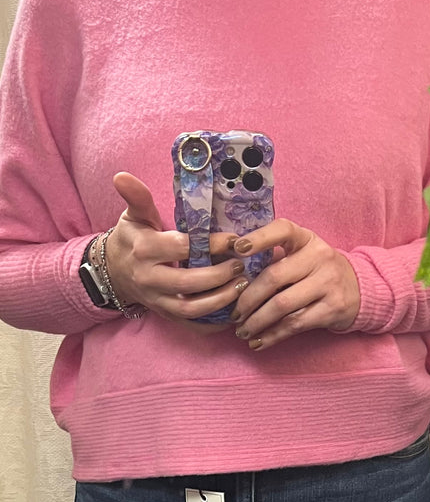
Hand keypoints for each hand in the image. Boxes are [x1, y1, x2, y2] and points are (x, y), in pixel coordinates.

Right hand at [104, 172, 249, 331]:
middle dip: (219, 276)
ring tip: (243, 287)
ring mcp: (157, 301)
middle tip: (242, 265)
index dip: (211, 245)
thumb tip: (122, 176)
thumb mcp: (134, 216)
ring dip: (220, 301)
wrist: (115, 271)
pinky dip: (212, 324)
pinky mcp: (165, 315)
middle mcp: (149, 279)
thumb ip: (137, 197)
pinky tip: (233, 313)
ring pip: (191, 308)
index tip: (236, 240)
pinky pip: (190, 325)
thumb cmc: (132, 238)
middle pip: (187, 283)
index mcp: (144, 250)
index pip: (182, 248)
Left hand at [229, 219, 360, 349]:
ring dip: (257, 322)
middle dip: (248, 299)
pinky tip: (258, 341)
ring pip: (282, 305)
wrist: (359, 290)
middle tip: (234, 314)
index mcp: (307, 239)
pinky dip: (272, 336)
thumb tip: (232, 278)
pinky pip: (294, 325)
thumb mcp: (303, 256)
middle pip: (274, 277)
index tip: (236, 249)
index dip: (259, 238)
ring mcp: (328, 283)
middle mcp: (319, 257)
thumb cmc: (317, 272)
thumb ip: (274, 260)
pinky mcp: (332, 308)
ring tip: (242, 331)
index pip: (283, 230)